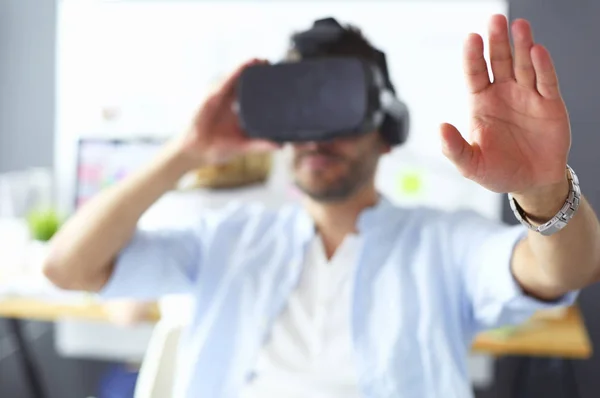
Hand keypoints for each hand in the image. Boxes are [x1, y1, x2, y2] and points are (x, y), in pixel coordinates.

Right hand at [177, 59, 279, 166]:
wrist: (197, 152)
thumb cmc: (218, 149)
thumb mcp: (244, 146)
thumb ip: (260, 145)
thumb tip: (281, 145)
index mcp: (237, 111)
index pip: (251, 93)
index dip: (261, 85)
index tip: (274, 77)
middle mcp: (229, 102)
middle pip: (243, 82)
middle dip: (255, 71)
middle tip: (269, 63)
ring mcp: (220, 97)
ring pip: (235, 77)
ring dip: (247, 67)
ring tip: (260, 59)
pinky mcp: (212, 96)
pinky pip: (226, 81)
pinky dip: (237, 71)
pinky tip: (247, 63)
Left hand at [440, 15, 570, 194]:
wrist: (531, 183)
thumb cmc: (498, 172)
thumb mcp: (471, 164)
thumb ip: (454, 148)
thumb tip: (440, 127)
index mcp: (480, 103)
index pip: (474, 74)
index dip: (473, 56)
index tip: (471, 38)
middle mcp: (503, 93)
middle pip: (499, 61)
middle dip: (497, 41)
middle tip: (495, 19)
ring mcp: (527, 96)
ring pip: (523, 65)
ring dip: (522, 45)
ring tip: (519, 26)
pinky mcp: (549, 104)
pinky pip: (546, 81)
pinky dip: (542, 66)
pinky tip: (537, 51)